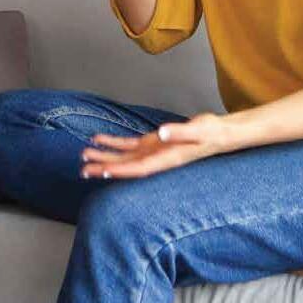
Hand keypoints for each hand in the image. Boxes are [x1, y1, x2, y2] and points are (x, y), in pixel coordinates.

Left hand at [80, 112, 227, 179]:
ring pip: (124, 157)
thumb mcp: (198, 130)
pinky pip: (129, 145)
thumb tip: (162, 133)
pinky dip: (113, 143)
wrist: (219, 133)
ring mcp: (153, 151)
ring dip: (105, 156)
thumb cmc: (210, 132)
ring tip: (84, 155)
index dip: (122, 171)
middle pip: (126, 166)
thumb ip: (180, 132)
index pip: (140, 168)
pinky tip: (99, 140)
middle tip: (83, 170)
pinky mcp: (152, 143)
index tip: (104, 172)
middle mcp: (156, 159)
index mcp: (167, 158)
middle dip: (105, 168)